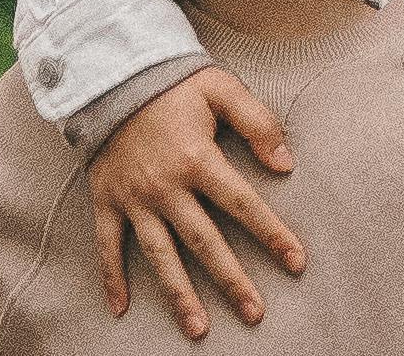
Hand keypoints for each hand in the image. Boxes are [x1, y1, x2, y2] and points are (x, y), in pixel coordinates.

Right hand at [88, 66, 306, 340]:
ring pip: (159, 254)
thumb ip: (258, 121)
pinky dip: (110, 277)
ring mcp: (133, 197)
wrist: (110, 74)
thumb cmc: (173, 84)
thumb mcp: (221, 88)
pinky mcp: (106, 199)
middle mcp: (165, 186)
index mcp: (197, 158)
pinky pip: (106, 244)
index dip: (272, 234)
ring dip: (179, 294)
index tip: (296, 263)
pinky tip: (119, 309)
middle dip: (231, 280)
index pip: (242, 204)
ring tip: (199, 329)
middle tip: (255, 314)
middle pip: (204, 242)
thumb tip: (285, 163)